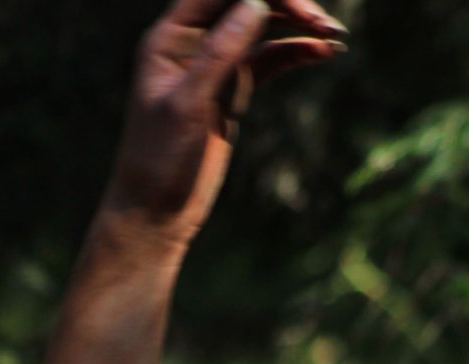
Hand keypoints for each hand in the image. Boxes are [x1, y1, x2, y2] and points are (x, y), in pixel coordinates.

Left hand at [102, 0, 347, 248]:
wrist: (155, 215)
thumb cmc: (158, 162)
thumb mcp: (186, 106)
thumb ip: (218, 54)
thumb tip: (256, 3)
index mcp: (170, 38)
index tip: (297, 6)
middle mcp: (192, 42)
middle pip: (247, 2)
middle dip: (287, 5)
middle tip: (322, 22)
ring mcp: (216, 63)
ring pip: (264, 26)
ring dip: (299, 24)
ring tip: (334, 36)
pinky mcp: (234, 88)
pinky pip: (271, 57)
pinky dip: (297, 51)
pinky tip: (324, 52)